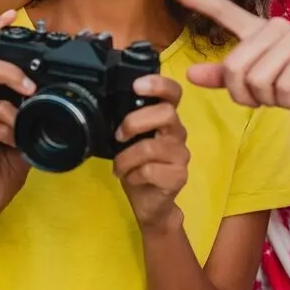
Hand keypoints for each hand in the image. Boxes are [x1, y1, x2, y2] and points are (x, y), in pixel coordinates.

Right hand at [0, 11, 35, 217]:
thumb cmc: (13, 153)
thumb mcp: (30, 121)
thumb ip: (35, 102)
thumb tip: (55, 86)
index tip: (11, 15)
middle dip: (9, 72)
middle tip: (31, 87)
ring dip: (16, 113)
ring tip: (26, 127)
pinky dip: (12, 133)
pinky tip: (15, 144)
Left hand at [112, 74, 189, 229]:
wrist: (150, 204)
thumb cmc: (138, 167)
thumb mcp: (129, 141)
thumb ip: (129, 124)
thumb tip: (109, 107)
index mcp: (166, 119)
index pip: (173, 93)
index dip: (159, 84)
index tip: (137, 86)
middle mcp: (178, 133)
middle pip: (166, 114)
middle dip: (135, 122)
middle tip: (119, 136)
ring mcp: (181, 155)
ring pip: (151, 147)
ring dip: (126, 158)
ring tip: (120, 167)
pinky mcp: (178, 176)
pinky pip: (150, 170)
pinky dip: (133, 175)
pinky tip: (132, 179)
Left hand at [168, 0, 289, 112]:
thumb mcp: (257, 84)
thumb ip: (224, 77)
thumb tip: (189, 74)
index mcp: (258, 31)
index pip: (223, 11)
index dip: (196, 0)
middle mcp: (274, 27)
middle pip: (234, 66)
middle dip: (243, 94)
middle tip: (261, 99)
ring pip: (256, 79)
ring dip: (266, 99)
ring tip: (281, 94)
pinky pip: (280, 87)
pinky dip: (284, 101)